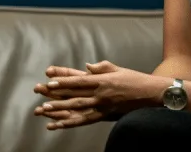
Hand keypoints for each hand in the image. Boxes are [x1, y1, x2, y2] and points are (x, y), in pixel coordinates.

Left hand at [33, 61, 168, 129]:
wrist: (152, 95)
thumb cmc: (135, 80)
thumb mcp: (118, 69)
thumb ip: (102, 67)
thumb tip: (87, 66)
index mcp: (102, 80)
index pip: (78, 80)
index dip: (63, 81)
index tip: (49, 81)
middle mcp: (100, 94)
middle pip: (74, 94)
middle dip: (55, 94)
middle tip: (38, 93)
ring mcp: (103, 106)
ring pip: (77, 108)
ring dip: (59, 109)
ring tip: (43, 110)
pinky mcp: (106, 116)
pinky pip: (85, 120)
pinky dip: (70, 122)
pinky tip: (58, 124)